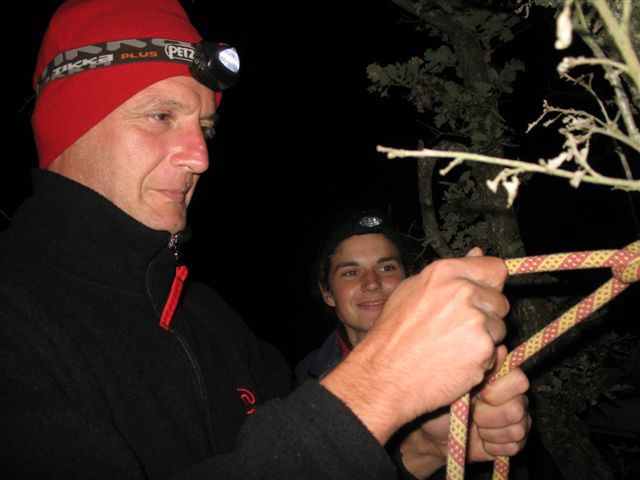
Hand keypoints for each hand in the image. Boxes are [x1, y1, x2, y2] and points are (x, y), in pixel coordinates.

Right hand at [321, 247, 509, 442]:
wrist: (384, 373)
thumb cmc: (393, 334)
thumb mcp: (412, 291)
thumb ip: (450, 274)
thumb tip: (477, 253)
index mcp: (445, 272)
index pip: (494, 268)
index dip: (490, 284)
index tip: (484, 294)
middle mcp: (463, 291)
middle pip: (499, 301)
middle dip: (486, 315)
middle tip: (456, 329)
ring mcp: (475, 320)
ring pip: (498, 328)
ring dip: (483, 339)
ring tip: (451, 347)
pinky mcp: (483, 348)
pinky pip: (493, 353)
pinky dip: (479, 360)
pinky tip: (453, 362)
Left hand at [398, 346, 530, 478]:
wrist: (433, 433)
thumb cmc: (442, 401)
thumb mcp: (453, 380)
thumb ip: (477, 366)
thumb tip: (499, 348)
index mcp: (501, 378)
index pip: (519, 379)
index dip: (498, 389)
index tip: (477, 392)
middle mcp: (512, 397)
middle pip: (520, 406)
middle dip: (491, 413)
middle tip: (472, 411)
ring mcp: (516, 420)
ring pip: (516, 428)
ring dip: (488, 430)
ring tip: (474, 424)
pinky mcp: (515, 442)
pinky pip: (513, 446)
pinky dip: (491, 445)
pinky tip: (480, 439)